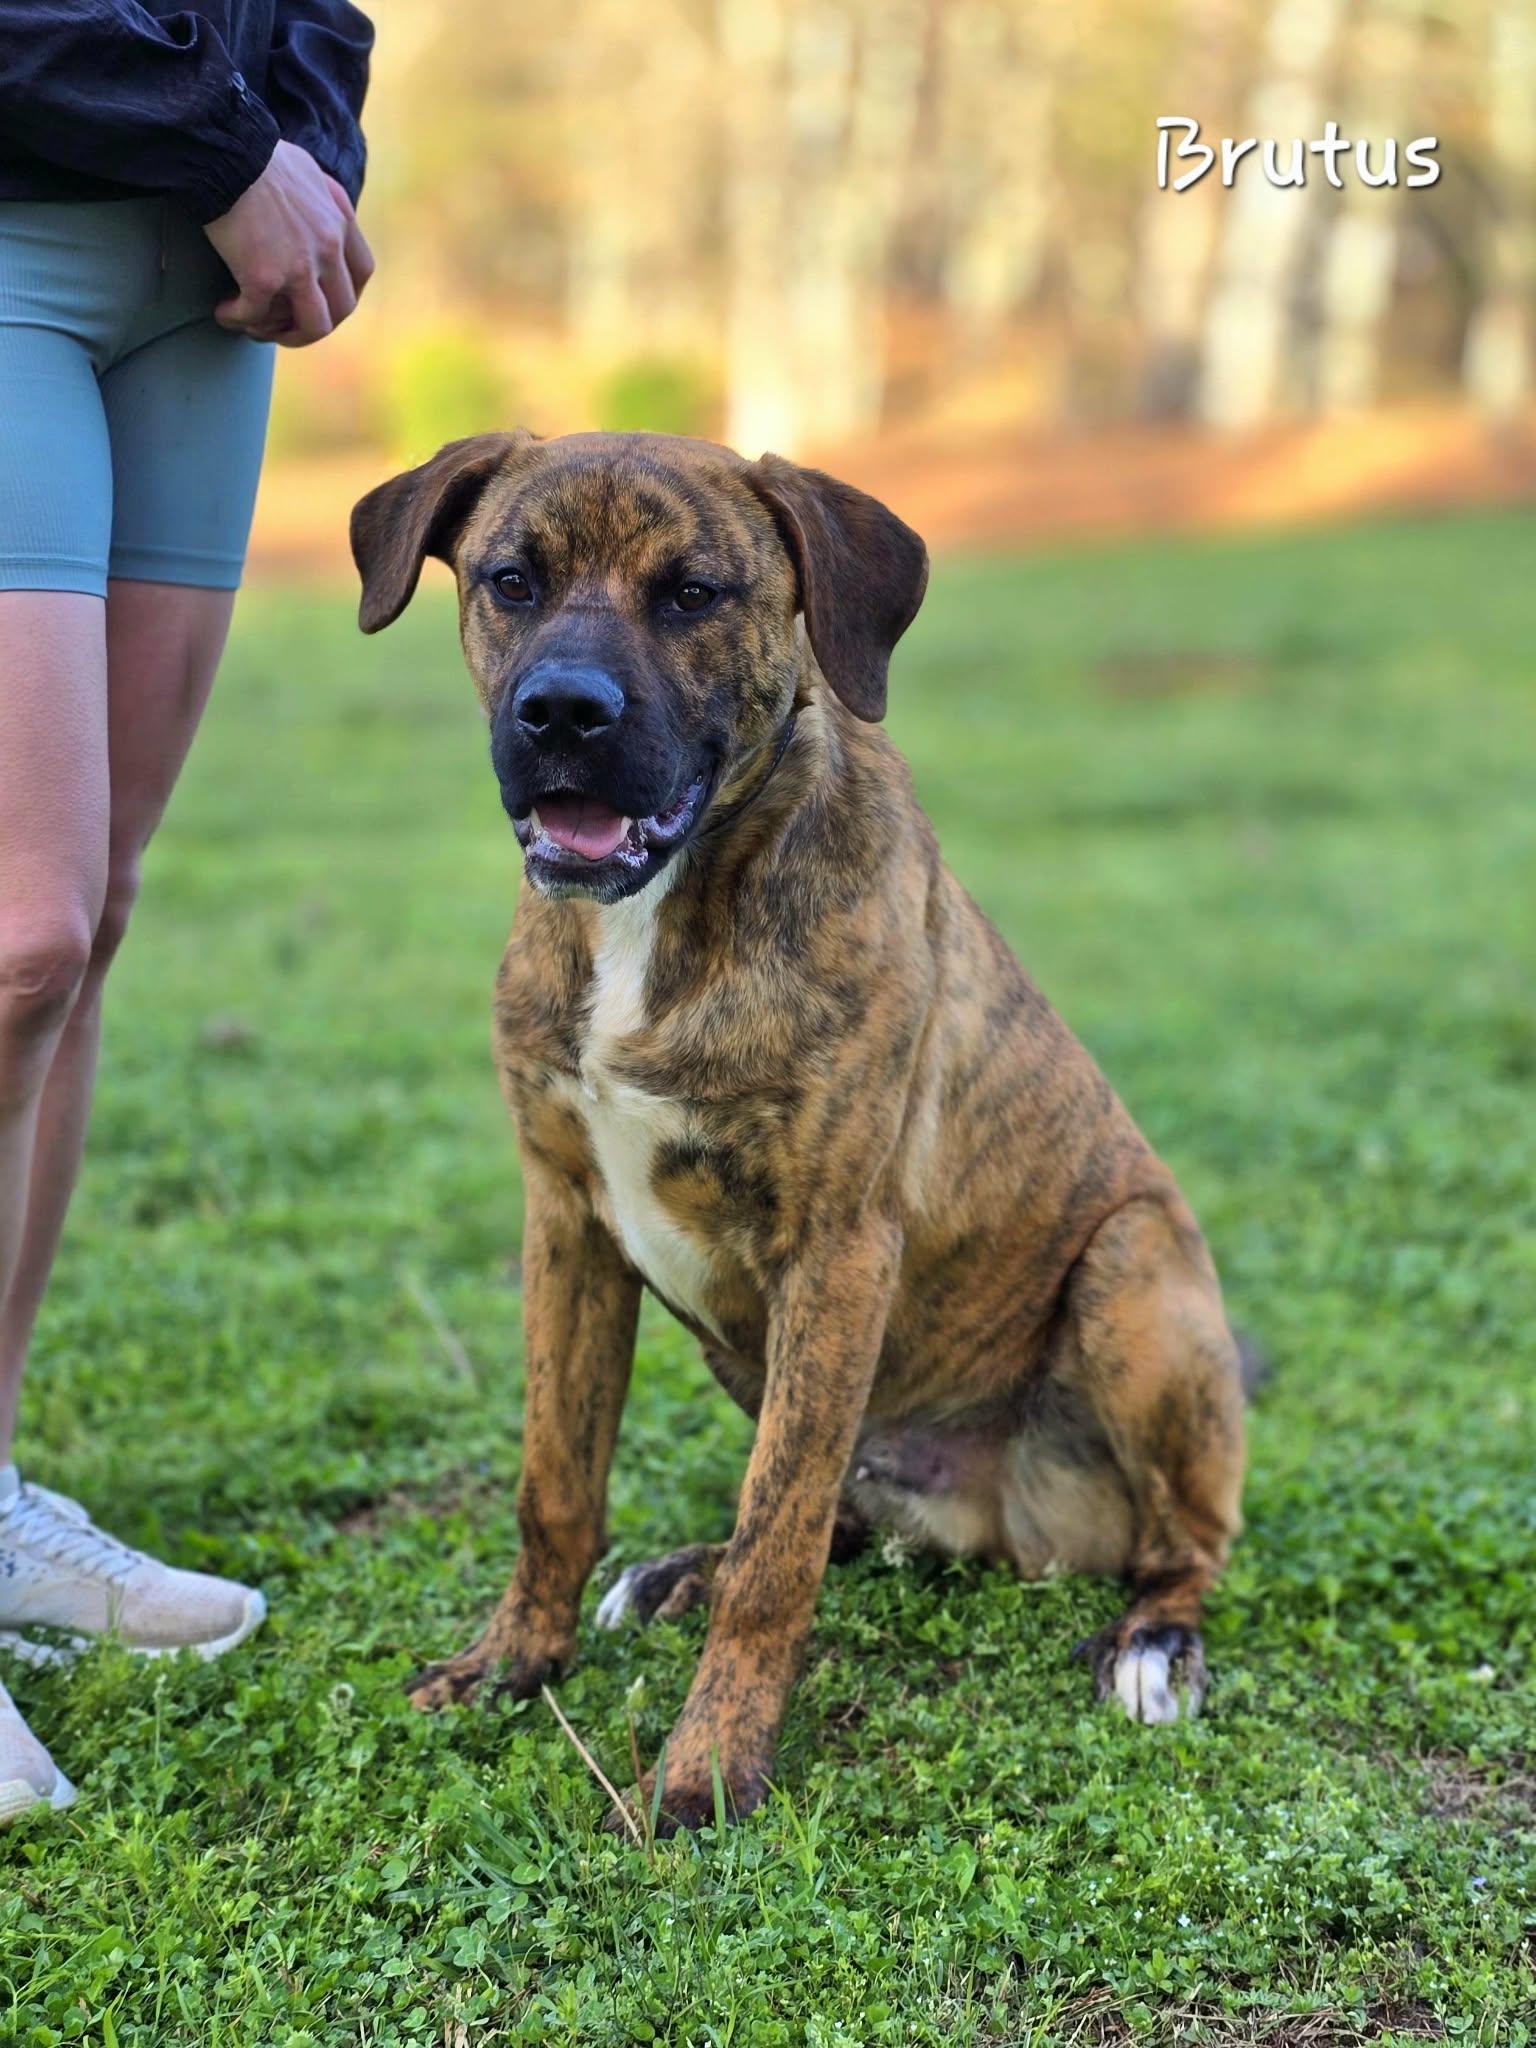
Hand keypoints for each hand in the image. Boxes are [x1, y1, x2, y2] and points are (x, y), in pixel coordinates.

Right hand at [205, 139, 374, 347]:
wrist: (226, 151)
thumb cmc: (256, 154)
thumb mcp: (306, 172)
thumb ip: (319, 199)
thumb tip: (313, 209)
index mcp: (339, 222)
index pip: (362, 272)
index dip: (346, 293)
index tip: (325, 299)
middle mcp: (328, 248)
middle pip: (342, 308)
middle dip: (318, 322)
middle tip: (289, 323)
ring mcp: (300, 267)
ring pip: (313, 326)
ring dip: (288, 336)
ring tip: (258, 329)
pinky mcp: (264, 278)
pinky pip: (256, 316)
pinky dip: (238, 319)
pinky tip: (223, 312)